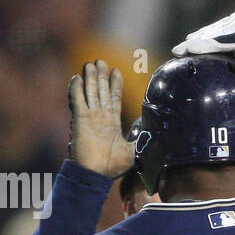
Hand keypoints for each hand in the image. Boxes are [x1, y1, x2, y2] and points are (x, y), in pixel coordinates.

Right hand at [68, 60, 132, 177]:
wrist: (96, 173)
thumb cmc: (113, 165)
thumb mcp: (134, 151)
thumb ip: (143, 141)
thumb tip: (158, 135)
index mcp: (112, 121)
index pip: (114, 97)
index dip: (115, 85)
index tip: (116, 71)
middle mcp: (100, 116)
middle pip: (100, 90)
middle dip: (101, 76)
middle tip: (101, 61)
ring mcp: (89, 116)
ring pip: (89, 92)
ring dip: (89, 78)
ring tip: (90, 63)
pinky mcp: (80, 119)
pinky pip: (77, 101)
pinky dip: (76, 90)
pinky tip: (77, 78)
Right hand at [173, 0, 234, 70]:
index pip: (226, 40)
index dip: (207, 44)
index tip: (191, 47)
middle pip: (215, 35)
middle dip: (195, 43)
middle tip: (176, 52)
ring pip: (216, 29)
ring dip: (199, 36)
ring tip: (182, 45)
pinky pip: (223, 26)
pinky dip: (210, 32)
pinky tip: (199, 36)